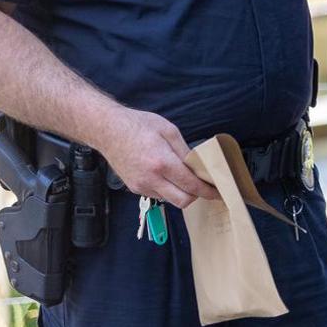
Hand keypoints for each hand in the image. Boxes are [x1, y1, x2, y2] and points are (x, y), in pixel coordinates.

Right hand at [94, 108, 219, 208]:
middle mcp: (151, 179)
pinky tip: (167, 175)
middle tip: (203, 186)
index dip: (208, 191)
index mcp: (162, 162)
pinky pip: (158, 195)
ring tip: (184, 177)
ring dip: (181, 192)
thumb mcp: (168, 130)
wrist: (107, 130)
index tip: (219, 192)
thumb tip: (198, 166)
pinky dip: (167, 189)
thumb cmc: (138, 125)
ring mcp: (141, 186)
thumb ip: (185, 151)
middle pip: (182, 201)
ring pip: (170, 200)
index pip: (191, 185)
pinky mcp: (134, 188)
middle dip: (196, 195)